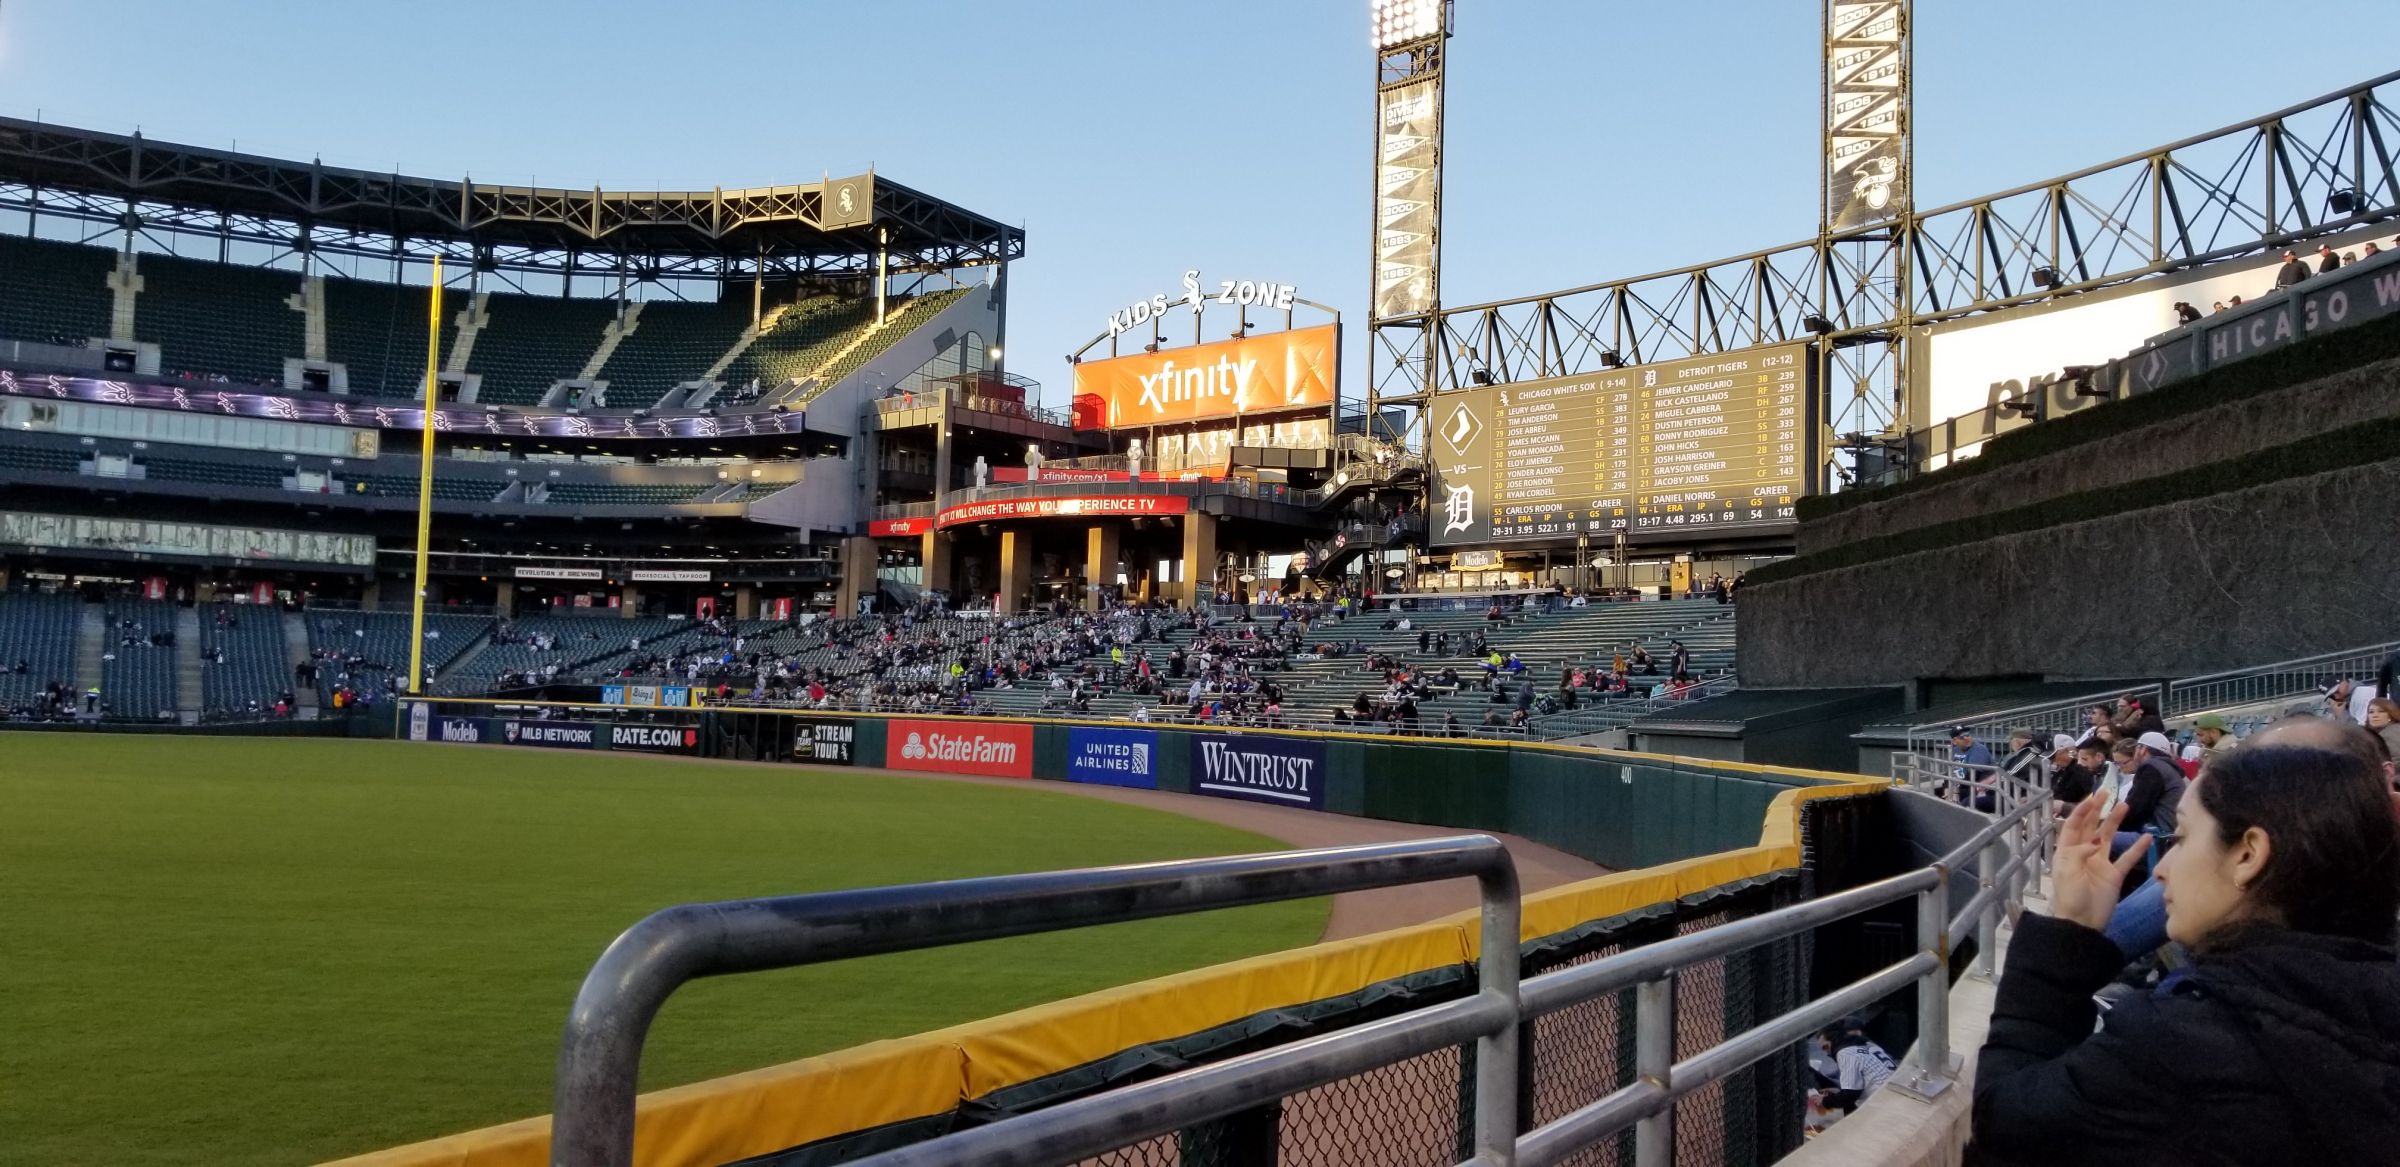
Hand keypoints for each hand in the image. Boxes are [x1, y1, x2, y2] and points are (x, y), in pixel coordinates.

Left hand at [2051, 793, 2150, 930]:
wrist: (2082, 923)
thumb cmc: (2070, 897)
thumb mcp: (2067, 872)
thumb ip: (2078, 853)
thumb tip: (2094, 842)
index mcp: (2067, 851)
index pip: (2074, 825)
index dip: (2082, 810)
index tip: (2093, 797)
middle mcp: (2084, 853)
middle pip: (2090, 826)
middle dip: (2098, 809)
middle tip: (2107, 793)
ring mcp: (2100, 863)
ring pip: (2109, 837)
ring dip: (2115, 822)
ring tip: (2125, 805)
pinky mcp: (2114, 874)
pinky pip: (2127, 858)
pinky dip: (2137, 848)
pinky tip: (2147, 836)